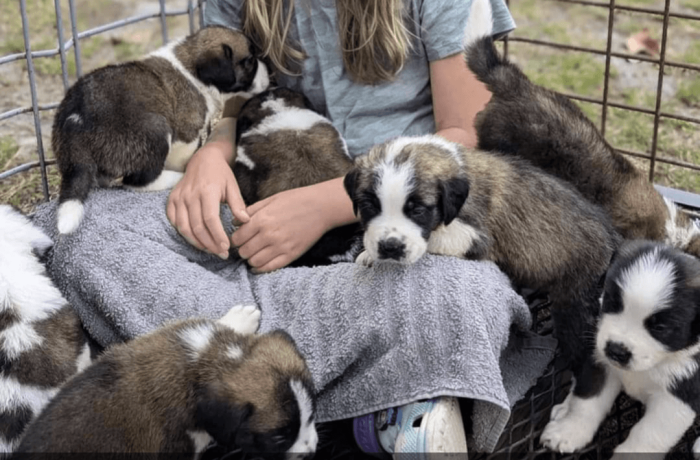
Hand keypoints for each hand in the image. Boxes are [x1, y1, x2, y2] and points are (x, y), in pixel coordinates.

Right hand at [167, 142, 249, 257]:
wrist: (203, 159)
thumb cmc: (221, 174)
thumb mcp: (233, 186)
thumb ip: (238, 204)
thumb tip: (246, 221)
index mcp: (207, 191)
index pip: (210, 219)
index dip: (217, 236)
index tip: (226, 248)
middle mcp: (190, 195)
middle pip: (197, 227)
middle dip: (209, 244)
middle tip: (221, 254)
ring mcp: (179, 198)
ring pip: (184, 227)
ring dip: (196, 242)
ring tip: (210, 249)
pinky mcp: (172, 200)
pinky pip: (174, 221)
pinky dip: (183, 233)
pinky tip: (196, 240)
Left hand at [231, 186, 331, 271]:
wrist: (321, 207)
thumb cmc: (296, 200)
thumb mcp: (271, 200)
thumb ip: (251, 211)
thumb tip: (234, 223)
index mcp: (261, 220)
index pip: (237, 238)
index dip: (236, 240)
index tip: (239, 239)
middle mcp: (269, 235)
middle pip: (244, 252)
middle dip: (242, 250)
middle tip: (246, 247)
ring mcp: (281, 247)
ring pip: (254, 262)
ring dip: (251, 259)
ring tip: (254, 254)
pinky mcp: (291, 255)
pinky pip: (270, 267)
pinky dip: (260, 269)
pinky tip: (259, 265)